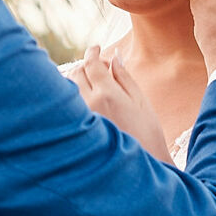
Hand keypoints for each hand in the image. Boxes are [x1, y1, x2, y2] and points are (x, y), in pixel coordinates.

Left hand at [71, 47, 171, 161]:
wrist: (138, 167)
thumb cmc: (146, 134)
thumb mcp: (140, 101)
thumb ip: (124, 77)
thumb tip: (114, 58)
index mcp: (107, 94)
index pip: (91, 64)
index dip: (93, 52)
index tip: (96, 48)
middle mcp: (89, 104)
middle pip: (77, 73)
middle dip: (86, 65)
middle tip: (99, 67)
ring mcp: (81, 118)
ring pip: (70, 88)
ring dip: (78, 80)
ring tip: (92, 82)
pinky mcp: (77, 129)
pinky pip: (69, 105)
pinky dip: (74, 96)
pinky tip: (86, 99)